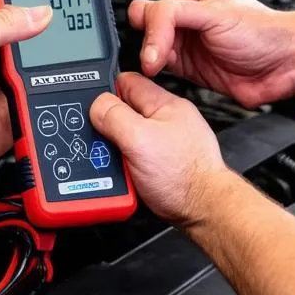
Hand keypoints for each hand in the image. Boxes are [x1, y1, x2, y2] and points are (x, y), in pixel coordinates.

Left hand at [0, 0, 50, 194]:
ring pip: (13, 77)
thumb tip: (37, 14)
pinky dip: (30, 112)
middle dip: (28, 28)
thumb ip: (1, 25)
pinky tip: (42, 100)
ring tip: (55, 60)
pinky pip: (14, 119)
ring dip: (32, 72)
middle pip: (1, 33)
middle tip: (57, 18)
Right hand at [91, 73, 231, 226]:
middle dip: (108, 125)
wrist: (203, 212)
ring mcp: (164, 145)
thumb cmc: (185, 176)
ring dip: (114, 150)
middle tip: (101, 142)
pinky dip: (124, 167)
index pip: (128, 82)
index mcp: (164, 104)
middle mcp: (165, 122)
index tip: (92, 105)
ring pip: (127, 138)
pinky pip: (133, 159)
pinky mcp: (161, 166)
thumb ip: (115, 117)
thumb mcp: (140, 139)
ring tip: (112, 163)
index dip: (106, 89)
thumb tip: (97, 104)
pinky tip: (122, 176)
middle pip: (124, 112)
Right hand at [130, 0, 294, 107]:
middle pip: (146, 32)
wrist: (285, 64)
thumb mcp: (213, 13)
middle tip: (157, 60)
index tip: (157, 48)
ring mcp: (188, 47)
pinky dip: (158, 77)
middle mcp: (186, 23)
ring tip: (159, 69)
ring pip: (151, 53)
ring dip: (151, 62)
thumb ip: (174, 15)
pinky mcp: (191, 72)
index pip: (151, 9)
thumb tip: (147, 33)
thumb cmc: (262, 31)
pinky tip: (163, 78)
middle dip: (148, 46)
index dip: (151, 28)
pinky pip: (163, 74)